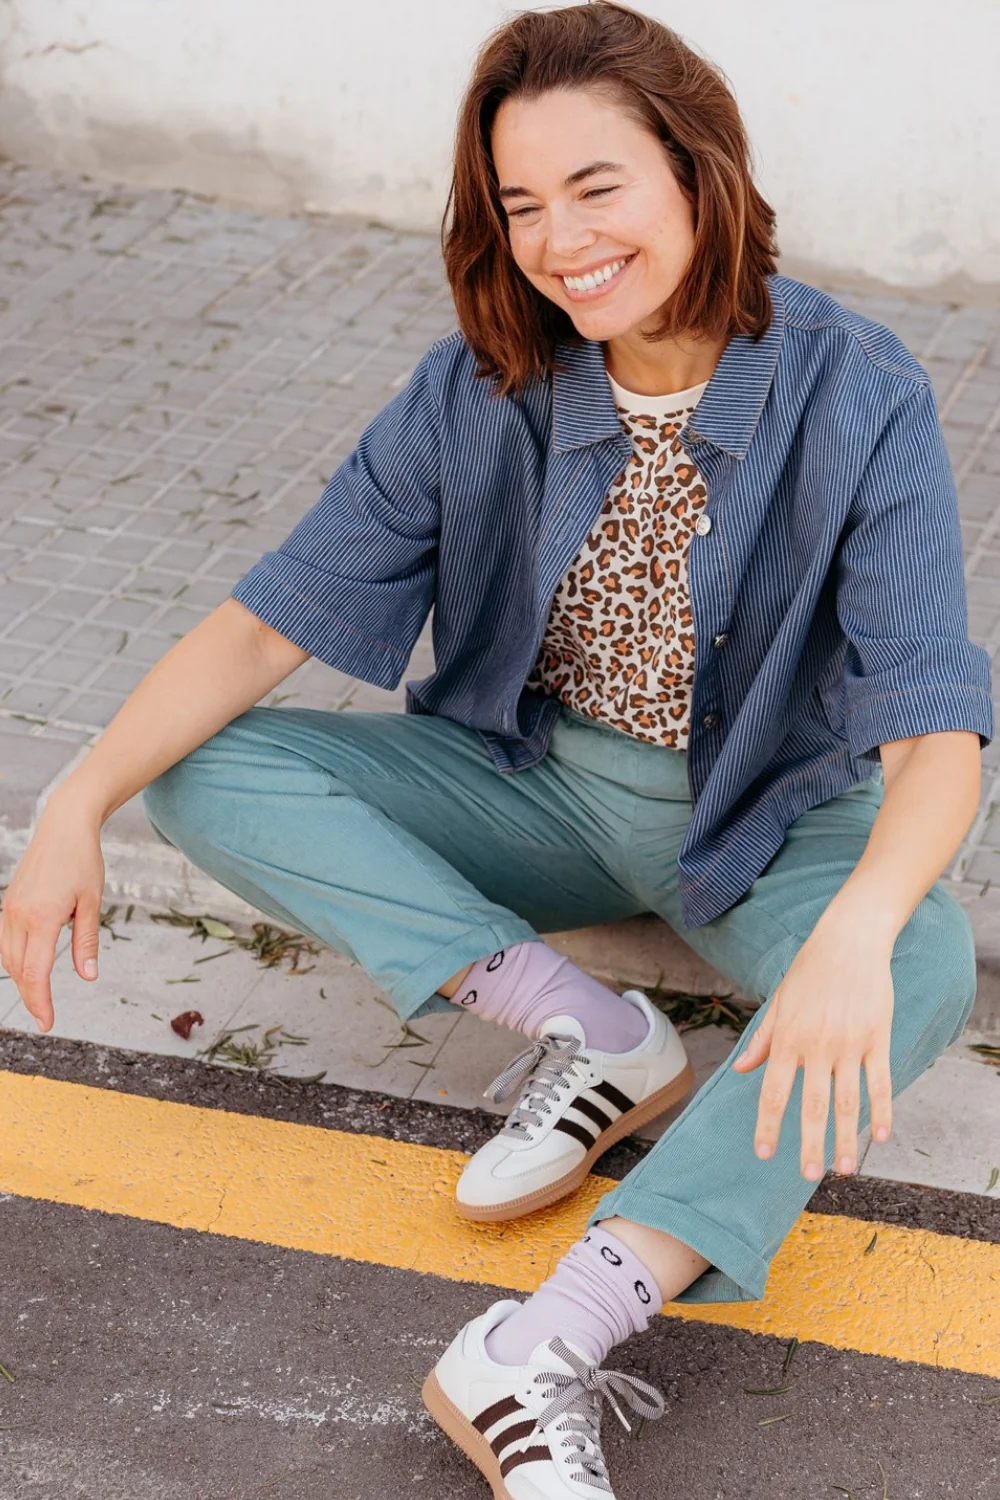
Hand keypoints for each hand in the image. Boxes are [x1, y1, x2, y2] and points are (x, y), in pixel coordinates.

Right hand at [0, 794, 105, 1032]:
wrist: (64, 825)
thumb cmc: (83, 860)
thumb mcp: (92, 901)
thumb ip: (87, 941)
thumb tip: (88, 976)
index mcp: (42, 916)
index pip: (36, 972)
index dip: (41, 1001)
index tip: (48, 1022)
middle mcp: (19, 915)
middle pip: (18, 969)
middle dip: (31, 996)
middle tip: (45, 1018)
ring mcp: (9, 908)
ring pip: (8, 957)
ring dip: (22, 980)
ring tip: (39, 998)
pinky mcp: (8, 902)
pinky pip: (6, 941)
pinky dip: (15, 960)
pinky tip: (27, 969)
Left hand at [730, 918, 894, 1181]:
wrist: (849, 940)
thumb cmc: (809, 970)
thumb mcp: (779, 1002)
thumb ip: (763, 1039)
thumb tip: (740, 1069)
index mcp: (788, 1038)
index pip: (774, 1092)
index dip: (769, 1125)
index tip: (764, 1153)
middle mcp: (817, 1045)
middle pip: (813, 1105)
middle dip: (809, 1144)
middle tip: (808, 1175)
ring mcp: (850, 1043)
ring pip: (848, 1101)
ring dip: (847, 1139)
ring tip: (843, 1169)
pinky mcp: (878, 1038)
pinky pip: (880, 1082)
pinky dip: (882, 1111)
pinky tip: (881, 1137)